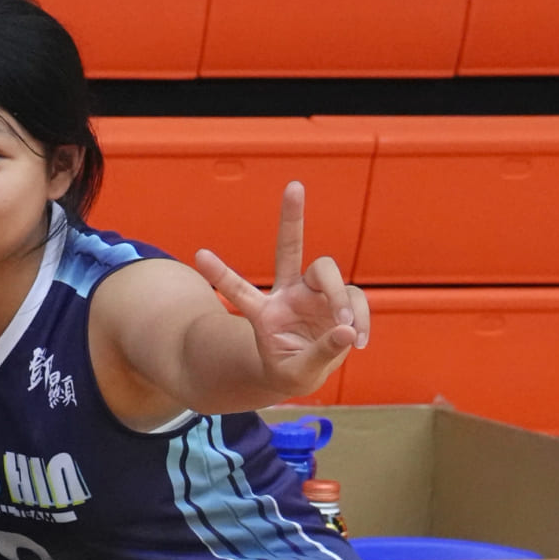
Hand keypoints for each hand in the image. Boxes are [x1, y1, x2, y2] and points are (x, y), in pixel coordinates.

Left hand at [196, 181, 370, 403]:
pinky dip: (360, 319)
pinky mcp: (339, 299)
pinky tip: (358, 342)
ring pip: (328, 271)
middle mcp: (288, 293)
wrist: (308, 371)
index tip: (198, 255)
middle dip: (291, 217)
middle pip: (289, 247)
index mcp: (263, 312)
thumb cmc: (291, 370)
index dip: (220, 274)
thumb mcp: (298, 374)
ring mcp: (314, 293)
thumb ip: (319, 354)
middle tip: (294, 185)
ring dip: (339, 299)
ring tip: (345, 329)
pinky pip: (355, 299)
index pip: (238, 290)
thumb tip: (346, 330)